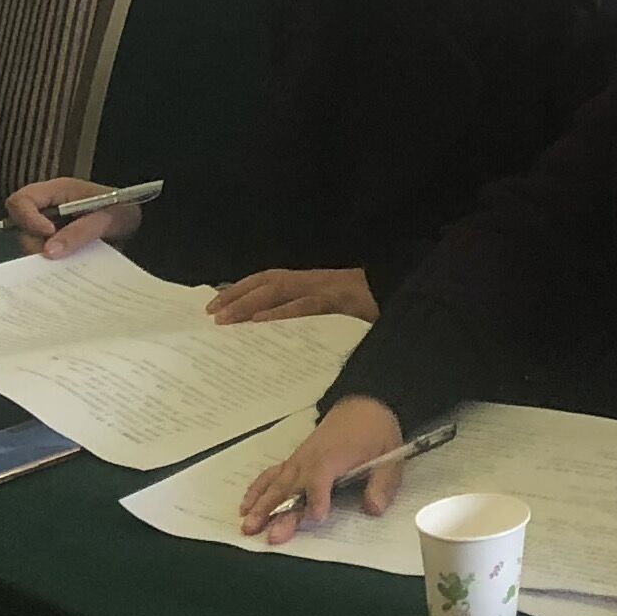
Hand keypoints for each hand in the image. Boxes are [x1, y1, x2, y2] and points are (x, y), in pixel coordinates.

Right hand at [3, 174, 142, 256]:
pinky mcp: (55, 244)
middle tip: (59, 255)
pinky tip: (68, 269)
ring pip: (29, 243)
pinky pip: (42, 255)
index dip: (27, 218)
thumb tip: (49, 252)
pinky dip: (50, 264)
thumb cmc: (125, 211)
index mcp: (57, 191)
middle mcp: (47, 208)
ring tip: (69, 261)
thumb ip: (82, 231)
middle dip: (35, 242)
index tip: (49, 233)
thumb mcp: (110, 218)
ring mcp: (49, 226)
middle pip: (20, 226)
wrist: (143, 228)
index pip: (22, 200)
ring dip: (43, 256)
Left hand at [207, 266, 375, 325]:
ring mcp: (327, 289)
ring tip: (226, 319)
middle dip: (237, 296)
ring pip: (280, 290)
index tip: (214, 304)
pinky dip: (283, 313)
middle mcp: (315, 281)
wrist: (406, 292)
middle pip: (268, 282)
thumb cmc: (370, 309)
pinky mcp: (340, 303)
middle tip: (210, 314)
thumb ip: (311, 319)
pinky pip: (307, 307)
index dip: (241, 289)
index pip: (270, 280)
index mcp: (313, 282)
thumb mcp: (337, 311)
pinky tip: (262, 323)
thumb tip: (275, 335)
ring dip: (250, 303)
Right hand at [234, 396, 403, 540]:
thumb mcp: (390, 455)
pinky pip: (271, 475)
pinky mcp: (294, 461)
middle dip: (280, 511)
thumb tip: (373, 508)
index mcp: (334, 457)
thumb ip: (382, 484)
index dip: (318, 498)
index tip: (317, 517)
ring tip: (248, 526)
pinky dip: (257, 489)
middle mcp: (310, 459)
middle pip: (292, 488)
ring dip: (262, 505)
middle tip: (271, 535)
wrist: (364, 405)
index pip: (321, 479)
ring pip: (277, 484)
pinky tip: (246, 505)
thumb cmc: (375, 431)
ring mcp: (299, 460)